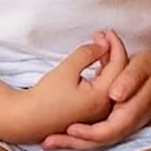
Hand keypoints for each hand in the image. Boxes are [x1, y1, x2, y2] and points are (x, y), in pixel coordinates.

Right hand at [11, 31, 128, 145]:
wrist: (30, 120)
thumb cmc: (46, 96)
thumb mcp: (67, 69)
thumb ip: (87, 53)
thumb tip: (104, 44)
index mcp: (103, 95)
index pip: (119, 64)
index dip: (114, 44)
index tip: (105, 31)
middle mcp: (107, 106)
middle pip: (120, 73)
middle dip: (112, 52)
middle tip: (100, 36)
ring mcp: (101, 112)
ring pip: (113, 82)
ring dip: (108, 62)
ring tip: (97, 47)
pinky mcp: (93, 113)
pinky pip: (105, 90)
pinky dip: (103, 74)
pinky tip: (95, 65)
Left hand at [39, 42, 150, 150]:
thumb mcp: (142, 67)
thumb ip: (130, 80)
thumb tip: (115, 95)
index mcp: (132, 113)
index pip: (110, 130)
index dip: (89, 132)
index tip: (69, 129)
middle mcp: (126, 124)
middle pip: (98, 141)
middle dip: (71, 143)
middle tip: (46, 142)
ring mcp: (120, 125)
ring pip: (93, 141)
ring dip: (70, 142)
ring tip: (45, 143)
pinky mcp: (112, 121)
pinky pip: (93, 134)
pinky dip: (75, 136)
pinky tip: (57, 135)